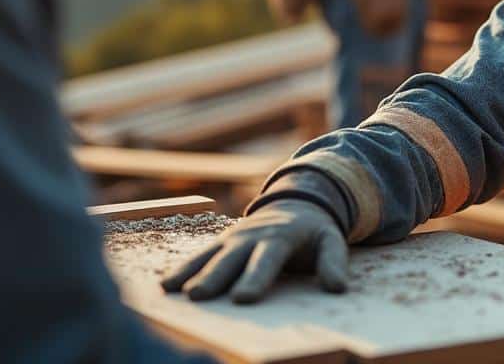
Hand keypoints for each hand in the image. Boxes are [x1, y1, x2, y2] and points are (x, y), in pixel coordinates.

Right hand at [160, 199, 350, 303]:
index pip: (267, 259)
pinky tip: (165, 286)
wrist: (296, 205)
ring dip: (191, 272)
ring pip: (210, 255)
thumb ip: (334, 262)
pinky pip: (200, 256)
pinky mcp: (221, 243)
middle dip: (215, 277)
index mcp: (280, 237)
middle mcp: (252, 236)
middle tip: (199, 296)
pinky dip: (183, 268)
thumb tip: (338, 287)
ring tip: (173, 291)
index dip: (255, 277)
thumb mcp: (331, 241)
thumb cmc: (314, 233)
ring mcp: (234, 238)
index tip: (243, 298)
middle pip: (232, 258)